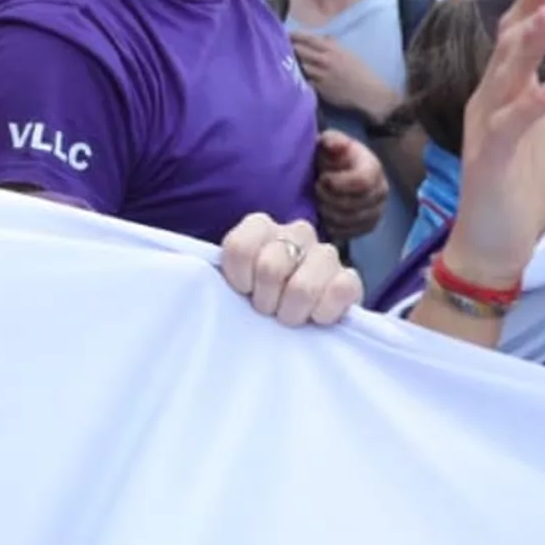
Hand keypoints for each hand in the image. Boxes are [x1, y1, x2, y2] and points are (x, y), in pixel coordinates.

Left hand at [218, 215, 362, 327]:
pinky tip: (316, 315)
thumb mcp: (232, 282)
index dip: (238, 279)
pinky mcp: (350, 278)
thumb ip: (218, 271)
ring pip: (302, 287)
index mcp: (261, 226)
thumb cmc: (258, 297)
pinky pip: (338, 292)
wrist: (299, 318)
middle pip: (270, 268)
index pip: (240, 247)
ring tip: (289, 315)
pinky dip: (322, 314)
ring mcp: (326, 253)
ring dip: (292, 312)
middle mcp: (296, 231)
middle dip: (265, 301)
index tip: (242, 292)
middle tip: (267, 309)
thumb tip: (194, 271)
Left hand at [290, 31, 402, 123]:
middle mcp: (325, 60)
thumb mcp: (348, 53)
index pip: (309, 39)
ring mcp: (321, 75)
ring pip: (300, 66)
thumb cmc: (360, 72)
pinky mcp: (320, 89)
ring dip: (291, 63)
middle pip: (300, 51)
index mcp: (333, 49)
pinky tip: (289, 78)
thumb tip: (322, 37)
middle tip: (278, 46)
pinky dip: (297, 78)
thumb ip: (334, 45)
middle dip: (288, 48)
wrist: (368, 93)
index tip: (284, 33)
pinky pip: (304, 81)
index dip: (295, 35)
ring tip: (281, 62)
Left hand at [313, 131, 388, 241]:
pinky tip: (324, 216)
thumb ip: (331, 140)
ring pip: (352, 221)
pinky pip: (351, 234)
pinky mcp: (368, 227)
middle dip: (329, 199)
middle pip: (355, 205)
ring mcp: (376, 211)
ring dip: (330, 213)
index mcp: (373, 169)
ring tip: (319, 202)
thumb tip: (334, 144)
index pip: (363, 182)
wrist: (336, 172)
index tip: (322, 178)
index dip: (338, 183)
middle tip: (316, 190)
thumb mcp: (330, 142)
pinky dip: (334, 227)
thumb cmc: (332, 156)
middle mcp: (381, 191)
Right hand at [442, 0, 544, 287]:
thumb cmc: (528, 186)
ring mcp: (486, 128)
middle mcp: (490, 101)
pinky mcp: (487, 159)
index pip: (521, 40)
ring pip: (504, 77)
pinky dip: (528, 106)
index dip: (543, 9)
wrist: (500, 244)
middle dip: (536, 13)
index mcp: (508, 91)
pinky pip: (507, 127)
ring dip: (528, 46)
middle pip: (509, 47)